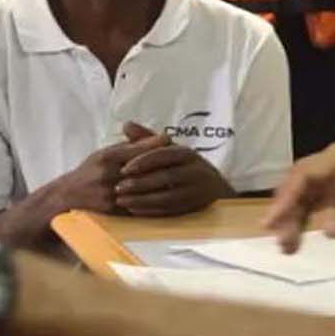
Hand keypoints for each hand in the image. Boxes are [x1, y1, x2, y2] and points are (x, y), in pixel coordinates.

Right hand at [50, 122, 171, 213]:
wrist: (68, 196)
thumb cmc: (90, 170)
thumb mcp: (105, 153)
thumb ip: (129, 146)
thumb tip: (158, 137)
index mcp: (106, 158)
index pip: (133, 149)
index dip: (152, 144)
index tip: (168, 139)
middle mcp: (107, 175)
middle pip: (140, 169)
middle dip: (160, 164)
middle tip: (179, 161)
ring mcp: (110, 194)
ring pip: (141, 188)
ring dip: (159, 184)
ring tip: (176, 178)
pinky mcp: (113, 210)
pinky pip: (137, 205)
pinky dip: (151, 200)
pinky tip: (165, 197)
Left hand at [114, 122, 235, 216]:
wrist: (216, 188)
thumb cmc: (185, 165)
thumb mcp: (170, 149)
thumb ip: (147, 138)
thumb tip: (126, 124)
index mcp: (186, 153)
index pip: (163, 154)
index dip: (143, 161)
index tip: (124, 169)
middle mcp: (195, 170)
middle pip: (166, 177)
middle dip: (140, 183)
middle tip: (118, 187)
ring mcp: (197, 190)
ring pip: (168, 196)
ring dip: (143, 200)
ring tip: (122, 201)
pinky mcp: (196, 207)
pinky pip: (172, 211)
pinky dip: (152, 211)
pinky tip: (135, 210)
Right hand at [262, 140, 334, 252]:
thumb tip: (328, 229)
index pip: (307, 174)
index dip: (287, 197)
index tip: (272, 220)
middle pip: (302, 183)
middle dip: (287, 209)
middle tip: (278, 240)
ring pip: (309, 193)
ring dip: (297, 216)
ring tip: (287, 243)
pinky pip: (323, 201)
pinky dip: (312, 217)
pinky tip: (305, 236)